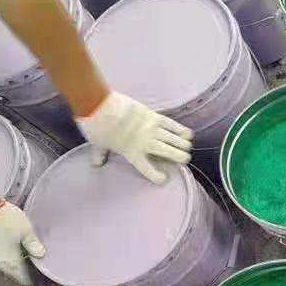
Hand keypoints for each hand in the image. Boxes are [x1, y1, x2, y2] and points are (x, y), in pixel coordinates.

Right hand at [0, 202, 44, 285]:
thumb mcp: (26, 230)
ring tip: (17, 260)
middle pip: (9, 272)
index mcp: (10, 261)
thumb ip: (33, 244)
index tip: (34, 282)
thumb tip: (41, 255)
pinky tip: (4, 250)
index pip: (20, 276)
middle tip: (27, 270)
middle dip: (18, 272)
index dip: (28, 280)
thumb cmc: (7, 220)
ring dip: (8, 264)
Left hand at [75, 91, 193, 184]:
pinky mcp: (154, 116)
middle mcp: (146, 143)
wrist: (100, 106)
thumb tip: (97, 164)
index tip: (164, 179)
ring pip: (173, 139)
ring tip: (187, 148)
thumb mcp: (97, 144)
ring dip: (183, 144)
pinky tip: (188, 134)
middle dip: (180, 157)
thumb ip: (100, 154)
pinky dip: (181, 129)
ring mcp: (152, 129)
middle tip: (184, 159)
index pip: (148, 170)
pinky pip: (172, 125)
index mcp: (132, 153)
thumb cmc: (97, 127)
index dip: (158, 177)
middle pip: (169, 153)